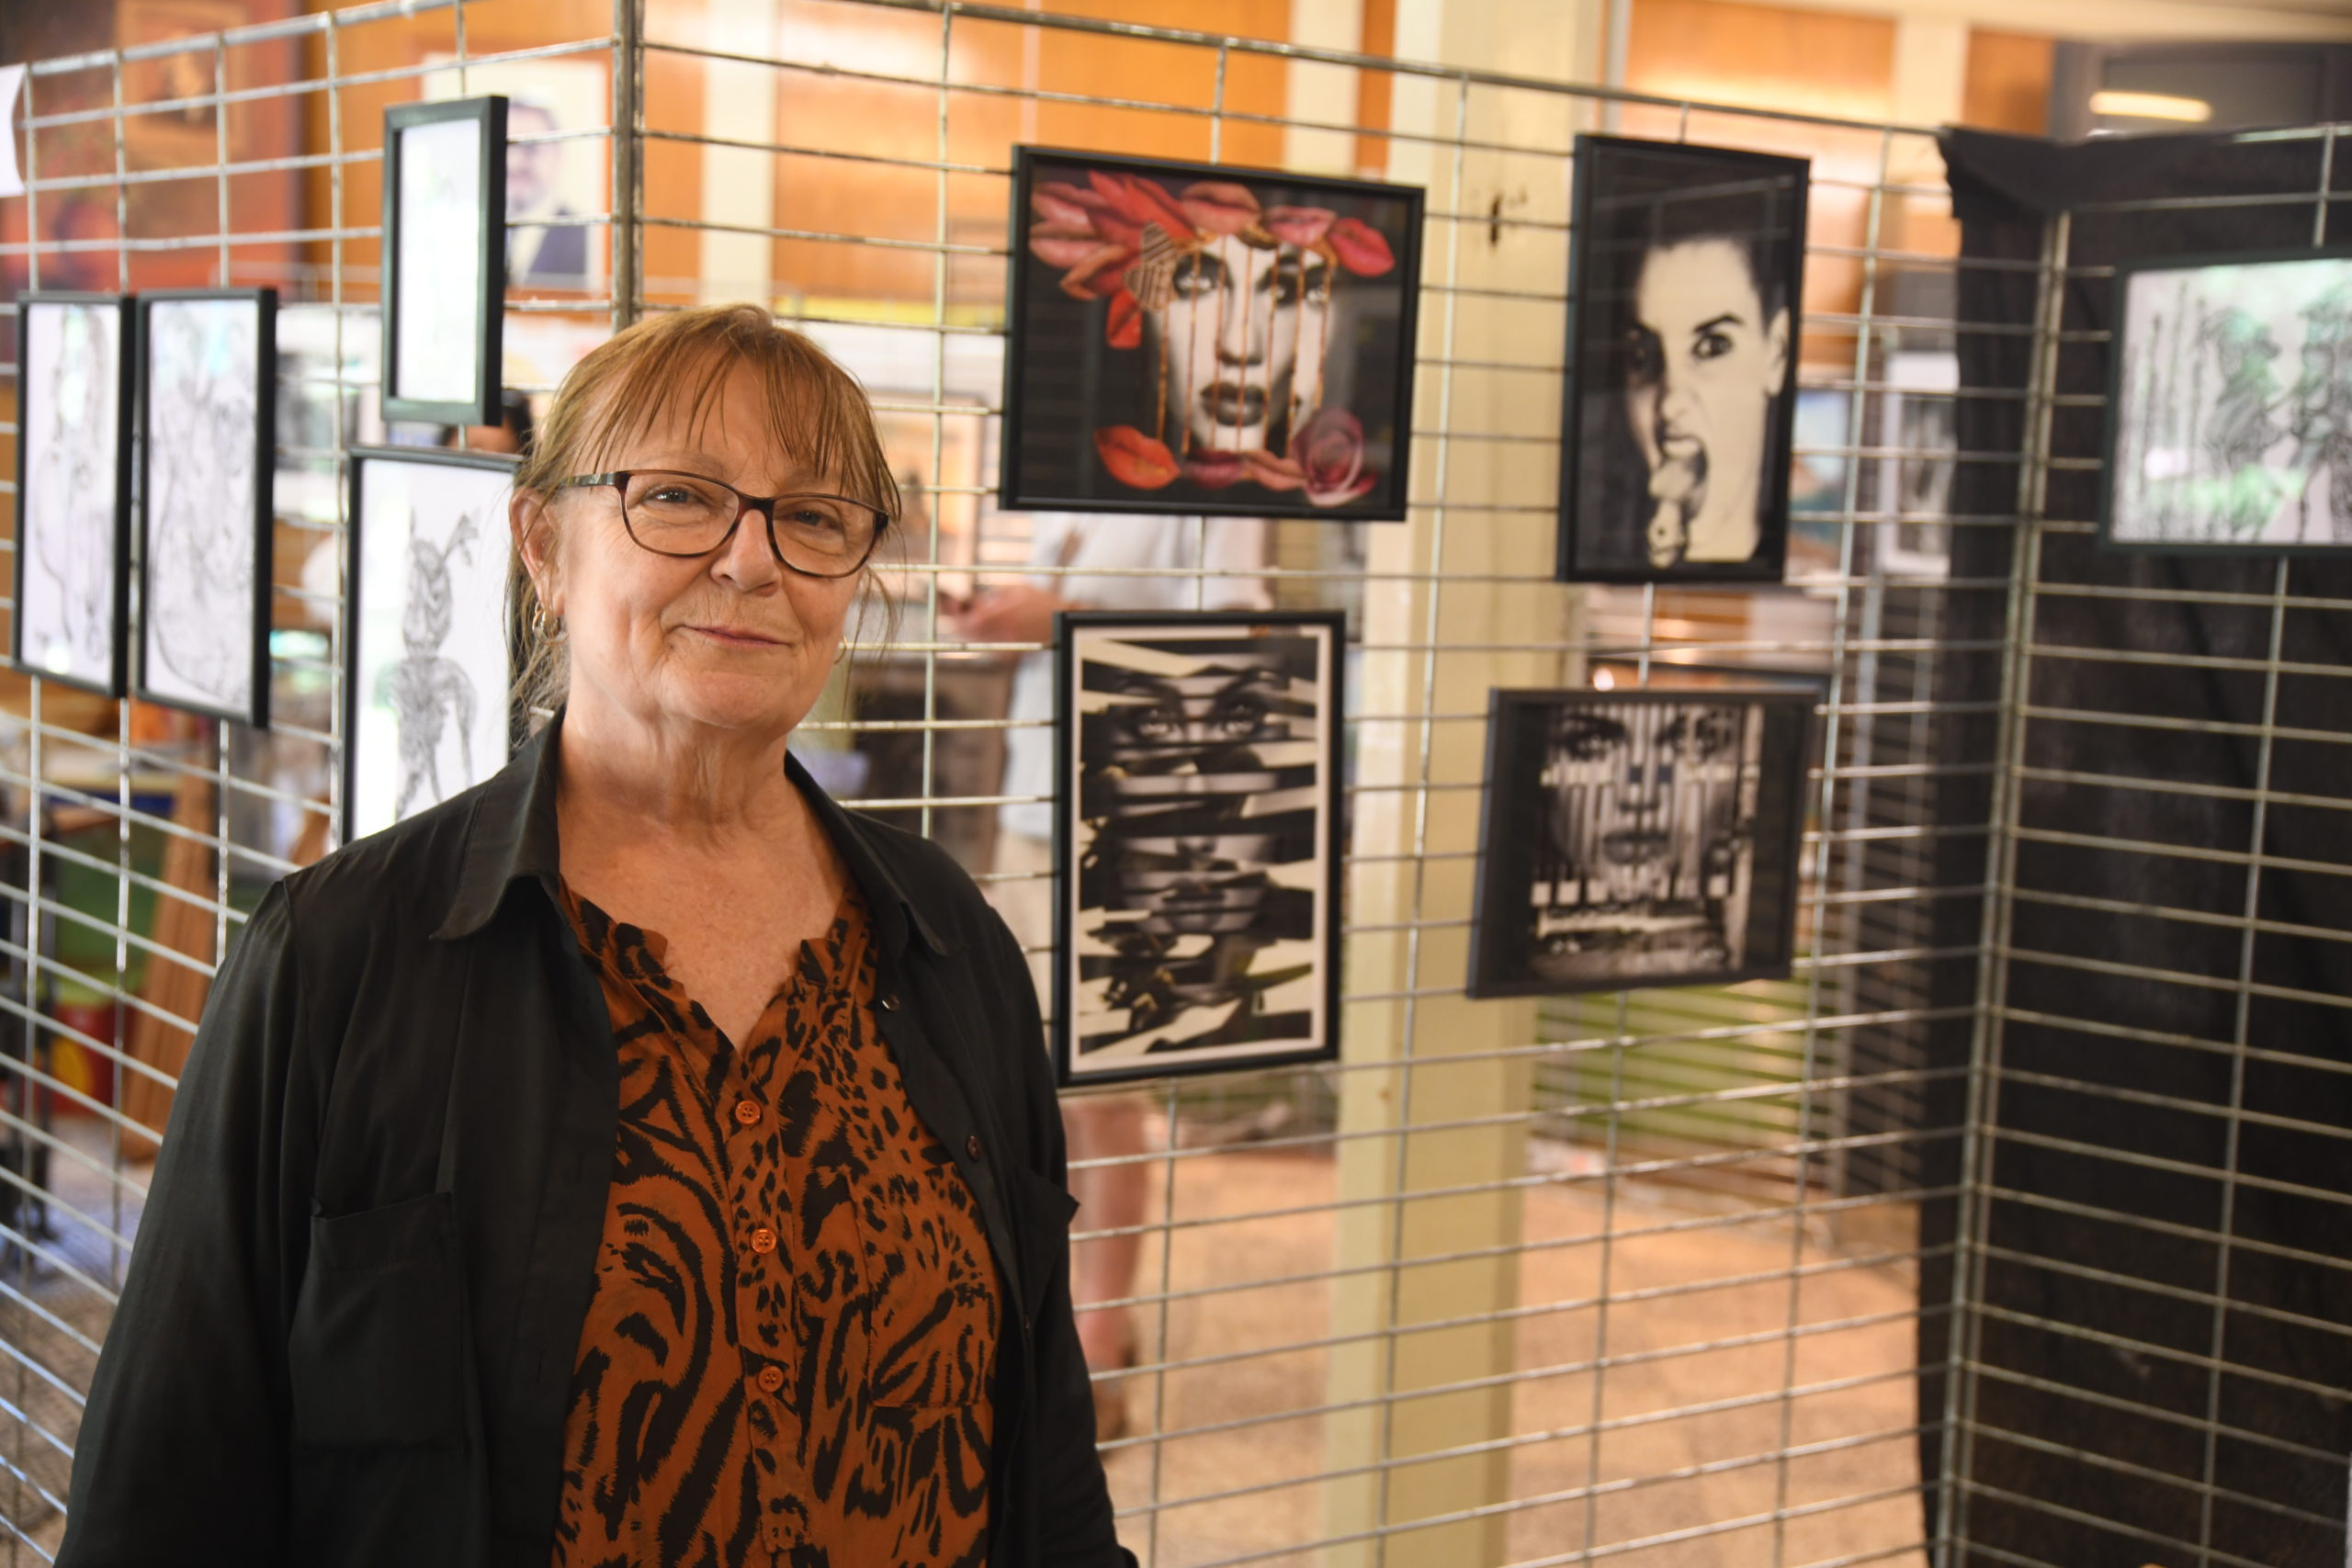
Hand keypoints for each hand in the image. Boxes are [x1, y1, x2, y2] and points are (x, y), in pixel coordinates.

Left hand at [947, 585, 1069, 644]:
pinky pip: (985, 644)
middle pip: (966, 632)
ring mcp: (1005, 648)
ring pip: (974, 639)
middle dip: (956, 619)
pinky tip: (981, 622)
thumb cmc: (1039, 601)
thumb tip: (966, 601)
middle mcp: (1002, 635)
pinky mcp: (1009, 656)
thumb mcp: (1013, 589)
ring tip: (965, 611)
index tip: (949, 600)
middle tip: (952, 606)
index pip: (966, 621)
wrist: (1061, 623)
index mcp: (1002, 616)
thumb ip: (988, 597)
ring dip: (966, 626)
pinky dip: (978, 634)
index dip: (953, 612)